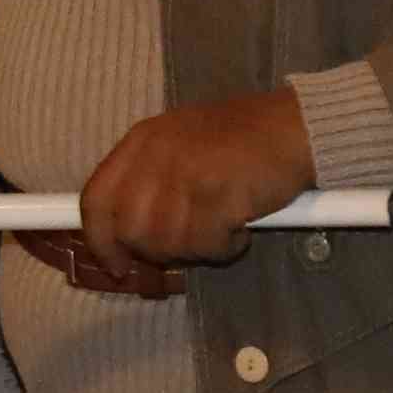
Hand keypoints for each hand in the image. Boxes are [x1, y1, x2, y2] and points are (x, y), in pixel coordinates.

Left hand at [54, 87, 313, 297]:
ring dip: (196, 247)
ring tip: (221, 226)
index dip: (101, 241)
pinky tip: (241, 226)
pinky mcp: (218, 194)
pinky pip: (207, 245)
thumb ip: (147, 180)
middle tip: (188, 244)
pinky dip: (225, 246)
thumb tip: (122, 237)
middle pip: (130, 230)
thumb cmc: (242, 139)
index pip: (96, 200)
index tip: (116, 266)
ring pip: (168, 243)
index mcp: (142, 140)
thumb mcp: (180, 143)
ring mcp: (187, 174)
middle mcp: (157, 155)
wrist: (296, 126)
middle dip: (155, 250)